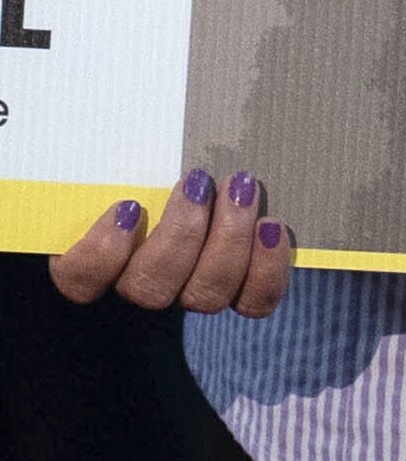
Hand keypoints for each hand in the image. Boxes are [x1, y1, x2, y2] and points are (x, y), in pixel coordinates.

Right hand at [50, 169, 293, 317]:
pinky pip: (253, 302)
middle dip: (180, 233)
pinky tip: (270, 226)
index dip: (100, 254)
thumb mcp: (121, 158)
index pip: (79, 282)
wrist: (221, 174)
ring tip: (240, 188)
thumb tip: (109, 158)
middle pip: (150, 289)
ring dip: (227, 238)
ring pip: (204, 295)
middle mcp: (145, 285)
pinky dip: (266, 268)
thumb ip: (104, 167)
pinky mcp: (241, 293)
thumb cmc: (156, 161)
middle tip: (198, 181)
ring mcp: (192, 293)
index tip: (128, 206)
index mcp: (100, 259)